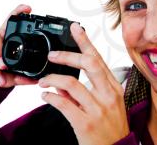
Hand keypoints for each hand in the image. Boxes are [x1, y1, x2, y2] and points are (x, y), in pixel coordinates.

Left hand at [39, 22, 129, 144]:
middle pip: (88, 64)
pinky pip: (63, 104)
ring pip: (71, 83)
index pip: (98, 59)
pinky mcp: (85, 123)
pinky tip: (45, 96)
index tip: (75, 28)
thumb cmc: (112, 128)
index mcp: (113, 88)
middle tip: (51, 55)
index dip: (85, 42)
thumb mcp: (106, 106)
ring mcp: (97, 109)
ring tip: (43, 80)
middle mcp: (107, 95)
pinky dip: (50, 97)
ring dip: (53, 78)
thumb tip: (65, 83)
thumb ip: (87, 91)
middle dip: (67, 56)